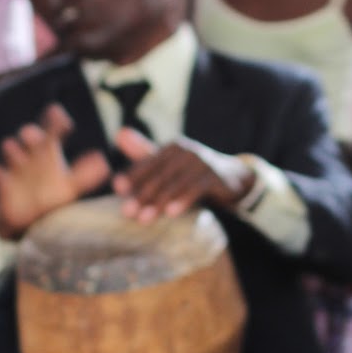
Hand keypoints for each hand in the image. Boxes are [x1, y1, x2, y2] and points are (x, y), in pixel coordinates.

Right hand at [0, 103, 109, 240]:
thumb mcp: (69, 188)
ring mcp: (14, 167)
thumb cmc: (50, 199)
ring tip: (19, 156)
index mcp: (47, 154)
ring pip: (9, 147)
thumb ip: (84, 175)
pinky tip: (1, 173)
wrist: (26, 220)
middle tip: (35, 136)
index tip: (60, 116)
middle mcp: (31, 156)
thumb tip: (103, 162)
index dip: (55, 120)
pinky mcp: (2, 183)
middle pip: (28, 134)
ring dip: (15, 149)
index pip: (51, 131)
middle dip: (31, 133)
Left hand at [112, 128, 255, 221]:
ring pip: (175, 183)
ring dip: (158, 202)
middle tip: (127, 212)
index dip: (133, 175)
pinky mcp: (215, 176)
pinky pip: (196, 189)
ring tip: (144, 219)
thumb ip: (146, 155)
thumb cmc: (194, 173)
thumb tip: (119, 133)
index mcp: (171, 149)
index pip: (148, 163)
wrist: (233, 178)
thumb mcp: (171, 165)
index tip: (117, 189)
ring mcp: (202, 163)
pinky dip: (183, 200)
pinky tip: (171, 213)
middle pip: (159, 175)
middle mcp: (186, 152)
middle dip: (142, 194)